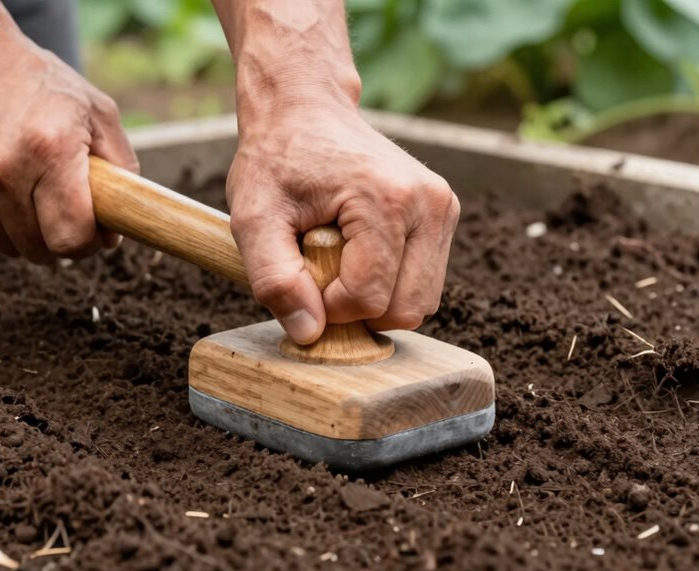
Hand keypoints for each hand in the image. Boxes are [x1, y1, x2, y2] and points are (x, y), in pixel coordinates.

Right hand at [0, 30, 137, 262]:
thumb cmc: (33, 80)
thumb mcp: (95, 109)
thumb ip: (122, 165)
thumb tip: (123, 217)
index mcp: (50, 149)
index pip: (72, 237)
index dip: (89, 243)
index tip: (95, 232)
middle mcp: (1, 169)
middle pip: (40, 249)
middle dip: (61, 241)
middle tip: (66, 214)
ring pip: (6, 245)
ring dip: (26, 232)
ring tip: (32, 192)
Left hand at [227, 106, 460, 343]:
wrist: (304, 108)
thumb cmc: (277, 158)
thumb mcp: (254, 218)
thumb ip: (275, 279)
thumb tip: (310, 334)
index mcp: (388, 200)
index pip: (368, 299)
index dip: (328, 306)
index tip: (300, 273)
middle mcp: (430, 203)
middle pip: (406, 309)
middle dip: (357, 307)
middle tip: (321, 269)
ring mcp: (444, 208)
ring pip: (420, 301)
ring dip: (375, 296)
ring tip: (340, 256)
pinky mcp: (444, 214)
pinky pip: (422, 281)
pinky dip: (390, 282)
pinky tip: (359, 250)